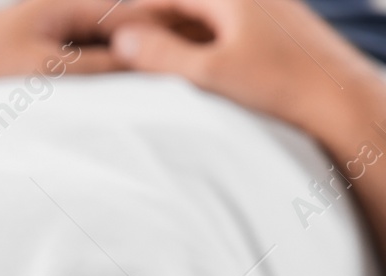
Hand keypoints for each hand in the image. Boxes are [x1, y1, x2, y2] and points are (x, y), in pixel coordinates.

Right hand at [110, 0, 383, 149]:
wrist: (344, 102)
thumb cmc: (281, 87)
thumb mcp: (209, 72)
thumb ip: (161, 53)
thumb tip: (120, 39)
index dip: (127, 16)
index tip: (96, 37)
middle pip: (183, 6)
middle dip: (149, 30)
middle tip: (112, 57)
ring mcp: (266, 12)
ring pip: (204, 21)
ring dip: (174, 42)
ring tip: (144, 72)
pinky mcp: (276, 32)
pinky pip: (225, 33)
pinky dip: (200, 49)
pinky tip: (188, 76)